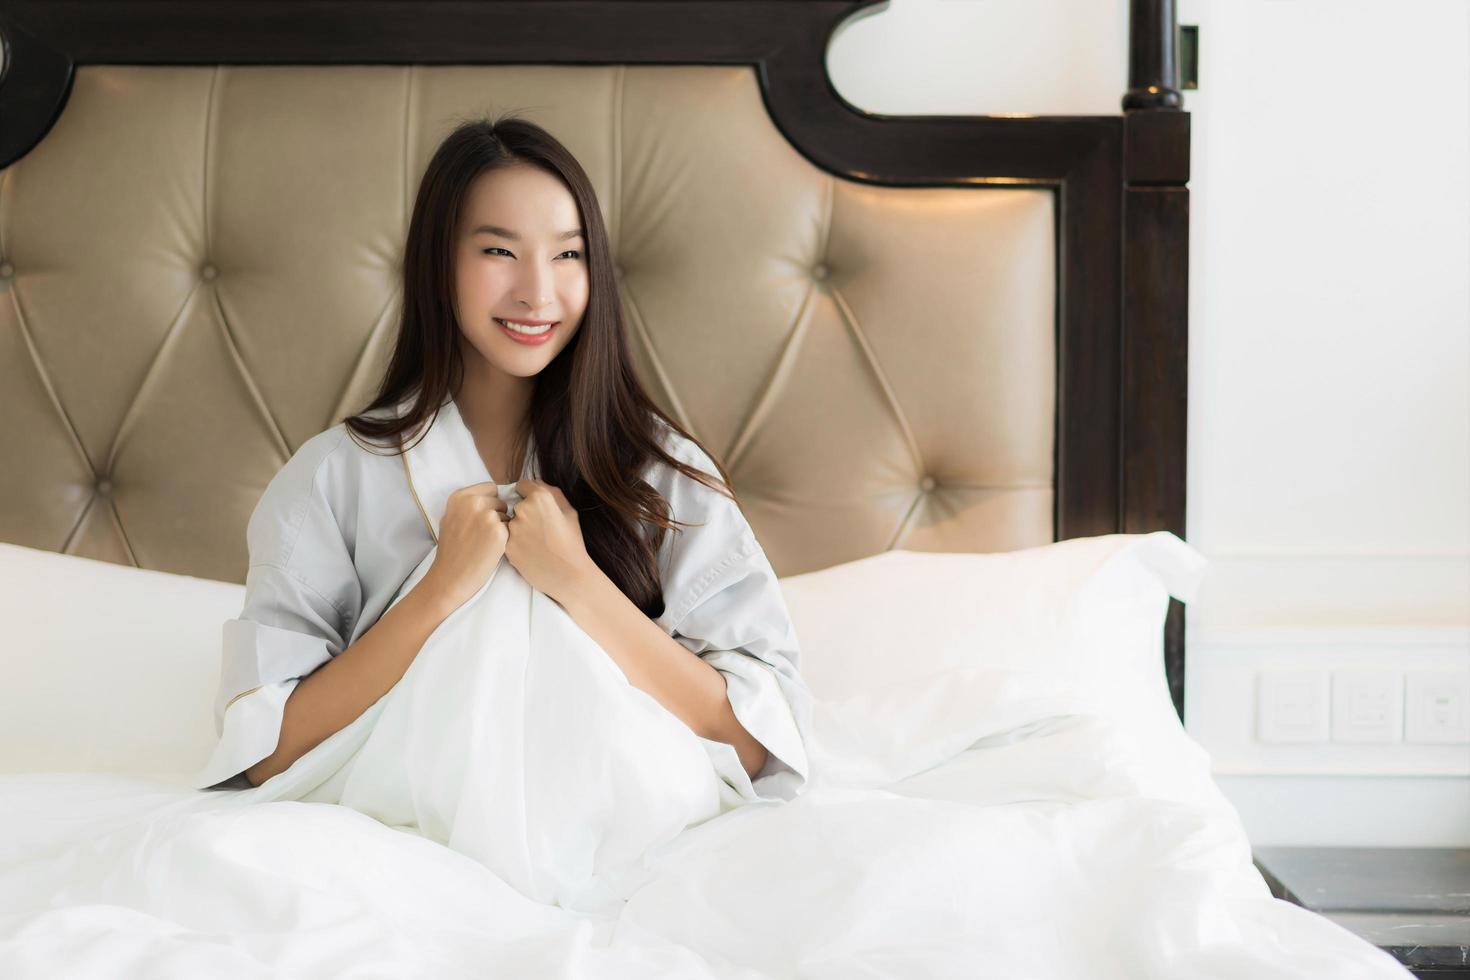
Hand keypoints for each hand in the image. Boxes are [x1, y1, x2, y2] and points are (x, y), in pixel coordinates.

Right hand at [422, 481, 509, 611]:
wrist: (451, 576)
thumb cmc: (452, 550)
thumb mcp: (451, 517)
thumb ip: (468, 504)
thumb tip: (490, 496)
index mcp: (460, 496)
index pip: (490, 488)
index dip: (490, 502)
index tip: (483, 515)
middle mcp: (473, 502)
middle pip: (500, 501)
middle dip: (497, 514)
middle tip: (483, 532)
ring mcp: (487, 516)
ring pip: (507, 515)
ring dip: (502, 526)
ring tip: (485, 542)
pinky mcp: (499, 532)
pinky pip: (510, 529)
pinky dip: (505, 538)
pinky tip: (492, 549)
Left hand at [502, 479, 599, 604]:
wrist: (569, 575)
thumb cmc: (572, 543)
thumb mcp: (570, 512)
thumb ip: (552, 492)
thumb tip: (537, 484)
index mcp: (540, 498)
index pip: (522, 485)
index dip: (528, 494)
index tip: (534, 505)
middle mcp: (523, 510)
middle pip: (515, 505)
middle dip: (523, 513)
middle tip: (538, 529)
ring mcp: (513, 529)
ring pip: (509, 523)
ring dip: (517, 529)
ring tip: (535, 542)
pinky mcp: (506, 546)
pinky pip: (506, 539)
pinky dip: (515, 543)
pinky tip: (529, 551)